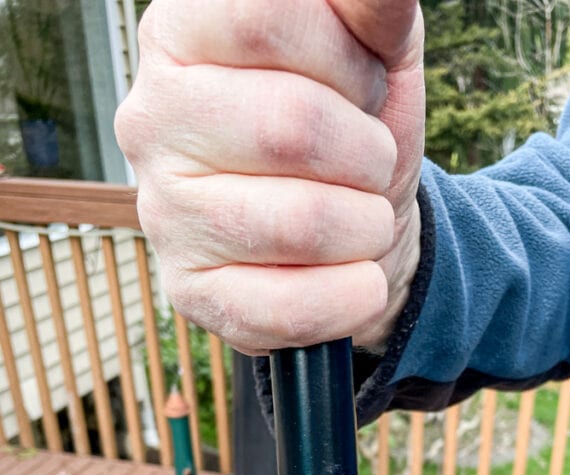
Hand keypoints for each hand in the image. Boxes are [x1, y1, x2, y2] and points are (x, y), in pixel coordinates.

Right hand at [115, 0, 424, 354]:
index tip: (359, 81)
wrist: (352, 229)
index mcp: (184, 33)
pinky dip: (355, 296)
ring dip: (367, 224)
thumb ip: (367, 8)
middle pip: (291, 127)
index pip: (266, 19)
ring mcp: (163, 212)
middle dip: (367, 151)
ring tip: (362, 215)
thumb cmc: (355, 126)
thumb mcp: (374, 52)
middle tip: (368, 159)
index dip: (345, 58)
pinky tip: (360, 278)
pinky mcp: (192, 293)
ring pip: (301, 223)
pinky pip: (290, 308)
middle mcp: (153, 118)